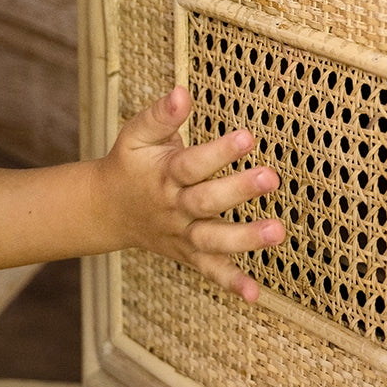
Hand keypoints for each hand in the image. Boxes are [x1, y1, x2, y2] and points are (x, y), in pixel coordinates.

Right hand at [99, 86, 283, 300]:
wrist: (108, 209)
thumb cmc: (131, 163)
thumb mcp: (137, 135)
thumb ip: (161, 115)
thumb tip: (182, 92)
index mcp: (164, 174)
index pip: (192, 163)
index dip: (219, 151)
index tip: (247, 137)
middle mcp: (175, 207)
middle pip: (207, 202)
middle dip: (239, 191)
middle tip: (272, 178)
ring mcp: (182, 235)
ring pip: (212, 240)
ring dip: (245, 238)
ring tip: (278, 232)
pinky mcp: (189, 255)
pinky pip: (210, 271)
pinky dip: (231, 283)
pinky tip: (254, 293)